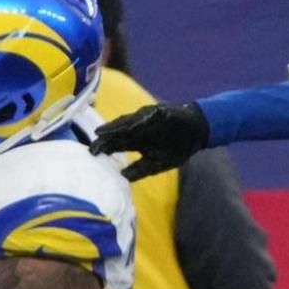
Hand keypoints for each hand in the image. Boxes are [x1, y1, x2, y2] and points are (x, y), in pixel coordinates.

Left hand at [89, 102, 208, 181]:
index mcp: (137, 141)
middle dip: (105, 139)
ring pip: (128, 123)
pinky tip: (128, 126)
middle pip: (118, 133)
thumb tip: (122, 176)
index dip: (105, 148)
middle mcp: (138, 129)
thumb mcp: (157, 164)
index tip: (92, 154)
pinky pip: (147, 116)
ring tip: (103, 132)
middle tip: (92, 146)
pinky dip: (138, 121)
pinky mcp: (159, 111)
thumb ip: (140, 170)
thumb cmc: (176, 148)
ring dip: (115, 128)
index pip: (117, 144)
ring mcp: (147, 119)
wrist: (196, 133)